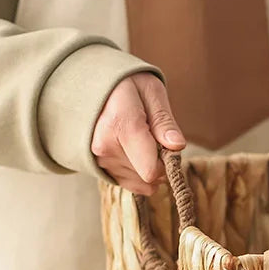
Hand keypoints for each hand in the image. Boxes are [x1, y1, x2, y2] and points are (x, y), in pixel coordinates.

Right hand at [91, 72, 185, 194]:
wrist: (91, 85)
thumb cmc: (127, 85)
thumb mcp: (151, 91)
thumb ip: (164, 121)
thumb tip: (177, 146)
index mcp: (120, 125)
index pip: (151, 170)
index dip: (167, 162)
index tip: (167, 144)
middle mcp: (105, 147)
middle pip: (148, 177)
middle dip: (159, 161)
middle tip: (152, 136)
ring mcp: (99, 159)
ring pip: (141, 182)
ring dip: (148, 166)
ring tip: (140, 139)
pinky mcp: (99, 167)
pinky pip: (131, 184)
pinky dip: (138, 171)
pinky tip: (133, 151)